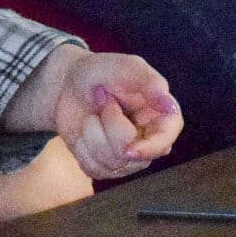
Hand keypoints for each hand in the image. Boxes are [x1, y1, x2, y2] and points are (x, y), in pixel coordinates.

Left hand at [17, 47, 181, 178]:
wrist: (67, 85)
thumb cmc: (100, 72)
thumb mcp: (124, 67)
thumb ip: (147, 79)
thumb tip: (167, 99)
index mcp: (160, 115)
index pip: (167, 138)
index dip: (151, 148)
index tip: (128, 149)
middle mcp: (148, 139)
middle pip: (134, 154)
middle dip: (109, 127)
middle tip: (101, 99)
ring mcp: (127, 156)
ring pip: (112, 163)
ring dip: (92, 135)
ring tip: (92, 115)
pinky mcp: (105, 166)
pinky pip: (94, 169)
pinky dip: (82, 149)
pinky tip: (83, 132)